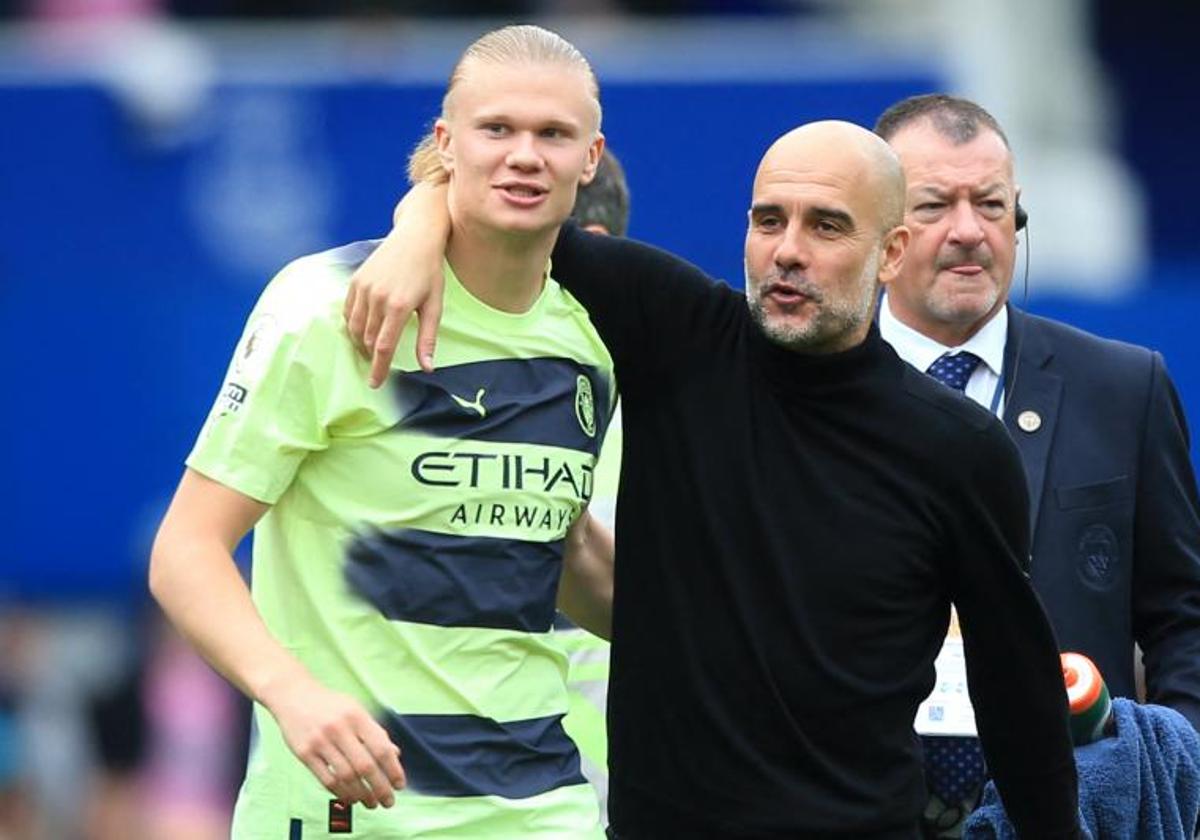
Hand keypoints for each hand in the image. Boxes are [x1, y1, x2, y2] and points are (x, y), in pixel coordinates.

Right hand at [265, 672, 406, 807]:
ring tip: (370, 803)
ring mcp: (320, 742)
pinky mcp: (304, 753)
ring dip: (361, 795)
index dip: (393, 770)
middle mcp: (339, 728)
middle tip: (388, 802)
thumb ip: (375, 732)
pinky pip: (326, 779)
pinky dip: (340, 793)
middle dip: (380, 788)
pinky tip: (350, 798)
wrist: (293, 695)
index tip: (399, 785)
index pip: (381, 748)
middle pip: (365, 766)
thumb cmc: (330, 705)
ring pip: (346, 777)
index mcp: (357, 716)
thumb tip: (395, 755)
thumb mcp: (356, 710)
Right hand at [344, 181, 449, 386]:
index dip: (378, 368)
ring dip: (361, 343)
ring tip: (371, 350)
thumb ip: (427, 338)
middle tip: (377, 366)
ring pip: (355, 327)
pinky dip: (353, 324)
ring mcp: (363, 287)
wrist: (415, 237)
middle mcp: (377, 297)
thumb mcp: (434, 306)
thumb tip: (427, 367)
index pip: (383, 346)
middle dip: (372, 356)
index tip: (375, 384)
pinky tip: (363, 329)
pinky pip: (348, 310)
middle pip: (368, 339)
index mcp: (398, 306)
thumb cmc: (430, 272)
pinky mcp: (356, 280)